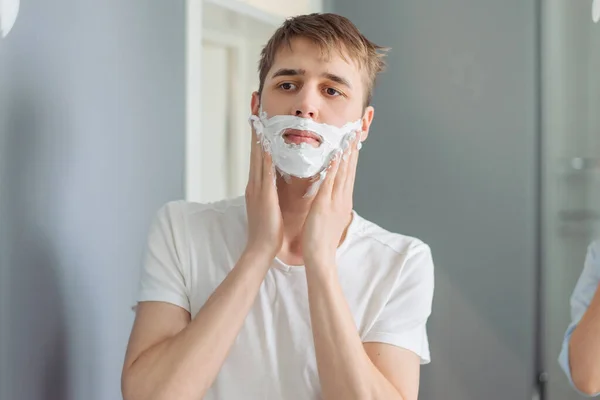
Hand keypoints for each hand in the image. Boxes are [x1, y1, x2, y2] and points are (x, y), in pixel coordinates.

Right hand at [244, 128, 283, 260]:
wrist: (260, 248)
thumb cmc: (267, 230)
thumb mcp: (268, 206)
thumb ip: (270, 191)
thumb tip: (275, 181)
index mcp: (256, 186)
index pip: (257, 156)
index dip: (257, 136)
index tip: (258, 119)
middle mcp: (254, 183)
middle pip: (254, 151)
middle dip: (254, 129)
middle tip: (254, 108)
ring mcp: (257, 188)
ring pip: (258, 157)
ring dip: (258, 137)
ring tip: (259, 118)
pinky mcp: (264, 195)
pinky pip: (266, 172)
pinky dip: (266, 157)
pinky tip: (268, 144)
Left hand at [302, 133, 359, 266]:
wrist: (320, 256)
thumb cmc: (321, 239)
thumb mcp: (329, 216)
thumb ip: (331, 202)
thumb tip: (331, 193)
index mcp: (343, 200)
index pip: (349, 174)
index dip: (351, 156)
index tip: (353, 141)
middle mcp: (342, 198)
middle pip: (349, 169)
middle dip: (352, 149)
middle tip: (355, 131)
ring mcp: (335, 201)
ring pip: (342, 173)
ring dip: (346, 153)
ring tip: (348, 136)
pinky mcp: (325, 205)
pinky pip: (330, 183)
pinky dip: (334, 168)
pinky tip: (335, 155)